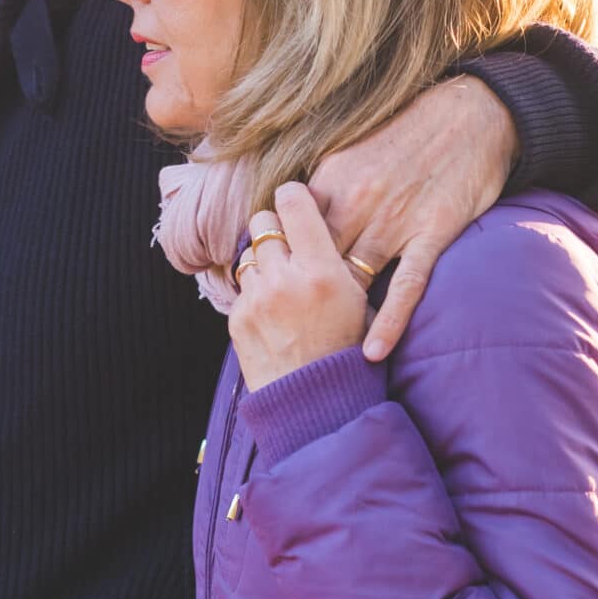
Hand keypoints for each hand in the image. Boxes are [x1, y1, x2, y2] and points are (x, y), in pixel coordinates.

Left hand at [229, 185, 371, 388]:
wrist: (314, 403)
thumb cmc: (346, 350)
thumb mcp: (359, 301)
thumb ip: (340, 261)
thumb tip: (323, 225)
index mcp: (322, 271)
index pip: (294, 204)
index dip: (294, 196)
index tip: (297, 200)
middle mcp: (285, 279)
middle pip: (263, 221)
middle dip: (275, 227)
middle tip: (289, 242)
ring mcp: (257, 299)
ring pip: (250, 252)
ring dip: (264, 259)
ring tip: (283, 280)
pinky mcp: (238, 318)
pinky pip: (243, 285)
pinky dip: (256, 289)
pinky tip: (274, 306)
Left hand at [307, 75, 514, 361]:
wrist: (470, 114)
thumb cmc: (409, 133)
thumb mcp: (350, 151)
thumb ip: (322, 189)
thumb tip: (293, 219)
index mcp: (331, 181)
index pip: (291, 237)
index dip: (279, 270)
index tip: (269, 299)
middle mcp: (356, 203)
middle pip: (315, 264)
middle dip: (298, 301)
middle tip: (283, 337)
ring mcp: (394, 221)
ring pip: (354, 278)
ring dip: (336, 316)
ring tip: (315, 356)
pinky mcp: (431, 234)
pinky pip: (407, 286)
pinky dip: (389, 321)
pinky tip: (372, 352)